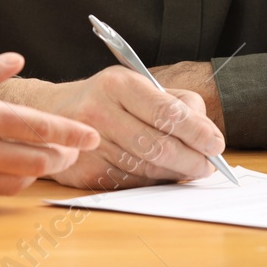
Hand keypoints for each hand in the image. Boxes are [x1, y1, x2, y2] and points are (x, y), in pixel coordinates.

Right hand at [0, 53, 98, 208]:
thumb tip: (15, 59)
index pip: (39, 126)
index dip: (70, 131)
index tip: (91, 134)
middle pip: (38, 159)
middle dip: (62, 155)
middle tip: (74, 151)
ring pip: (18, 182)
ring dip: (36, 172)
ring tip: (43, 162)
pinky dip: (4, 183)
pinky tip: (4, 174)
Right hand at [0, 66, 224, 190]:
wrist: (50, 114)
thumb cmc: (107, 99)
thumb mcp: (136, 86)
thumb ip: (175, 102)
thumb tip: (206, 133)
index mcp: (118, 83)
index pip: (166, 111)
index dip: (197, 131)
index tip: (216, 144)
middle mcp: (99, 111)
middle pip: (158, 145)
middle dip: (192, 160)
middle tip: (208, 166)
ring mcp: (88, 144)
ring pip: (146, 169)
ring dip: (175, 174)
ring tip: (189, 170)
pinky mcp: (84, 172)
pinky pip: (130, 183)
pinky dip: (152, 182)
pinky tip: (160, 175)